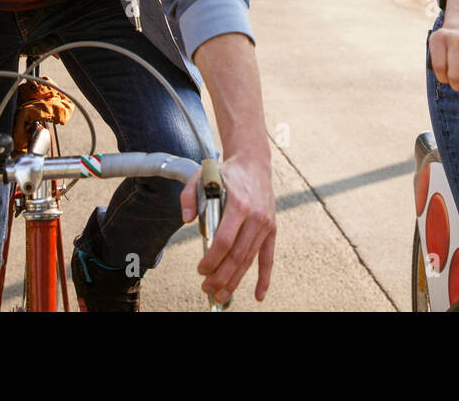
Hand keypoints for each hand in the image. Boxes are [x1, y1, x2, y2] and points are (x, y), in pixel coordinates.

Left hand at [179, 152, 274, 303]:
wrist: (254, 163)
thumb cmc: (225, 172)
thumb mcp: (201, 176)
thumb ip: (189, 196)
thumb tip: (186, 220)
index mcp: (239, 204)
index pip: (224, 241)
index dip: (211, 260)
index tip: (200, 270)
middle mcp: (256, 216)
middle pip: (237, 256)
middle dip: (220, 276)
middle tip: (206, 288)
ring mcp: (266, 224)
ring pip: (249, 260)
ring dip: (234, 281)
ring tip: (220, 295)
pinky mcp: (272, 228)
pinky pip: (268, 257)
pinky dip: (264, 278)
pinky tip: (258, 295)